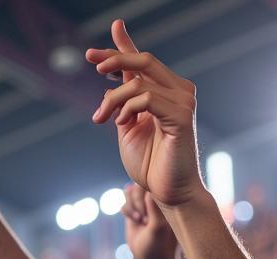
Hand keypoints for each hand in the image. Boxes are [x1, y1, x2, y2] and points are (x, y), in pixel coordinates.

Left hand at [87, 20, 202, 206]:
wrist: (169, 193)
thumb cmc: (151, 165)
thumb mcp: (128, 128)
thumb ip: (122, 104)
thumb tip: (110, 84)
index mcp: (167, 93)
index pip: (143, 62)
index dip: (120, 48)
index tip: (92, 52)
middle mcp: (179, 92)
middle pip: (144, 60)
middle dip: (115, 59)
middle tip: (94, 66)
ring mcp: (183, 102)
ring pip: (139, 82)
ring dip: (113, 99)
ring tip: (102, 118)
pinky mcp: (182, 116)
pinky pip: (146, 99)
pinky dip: (128, 108)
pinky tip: (121, 123)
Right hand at [123, 183, 177, 258]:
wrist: (149, 257)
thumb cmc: (158, 244)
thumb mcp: (158, 229)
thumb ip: (154, 210)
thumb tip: (148, 192)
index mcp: (168, 198)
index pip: (153, 184)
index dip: (146, 197)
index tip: (150, 214)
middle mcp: (156, 197)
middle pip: (139, 184)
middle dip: (137, 202)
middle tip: (144, 219)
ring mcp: (144, 202)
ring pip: (130, 191)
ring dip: (131, 207)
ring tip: (140, 220)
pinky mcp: (134, 208)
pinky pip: (124, 201)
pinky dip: (126, 211)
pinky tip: (135, 221)